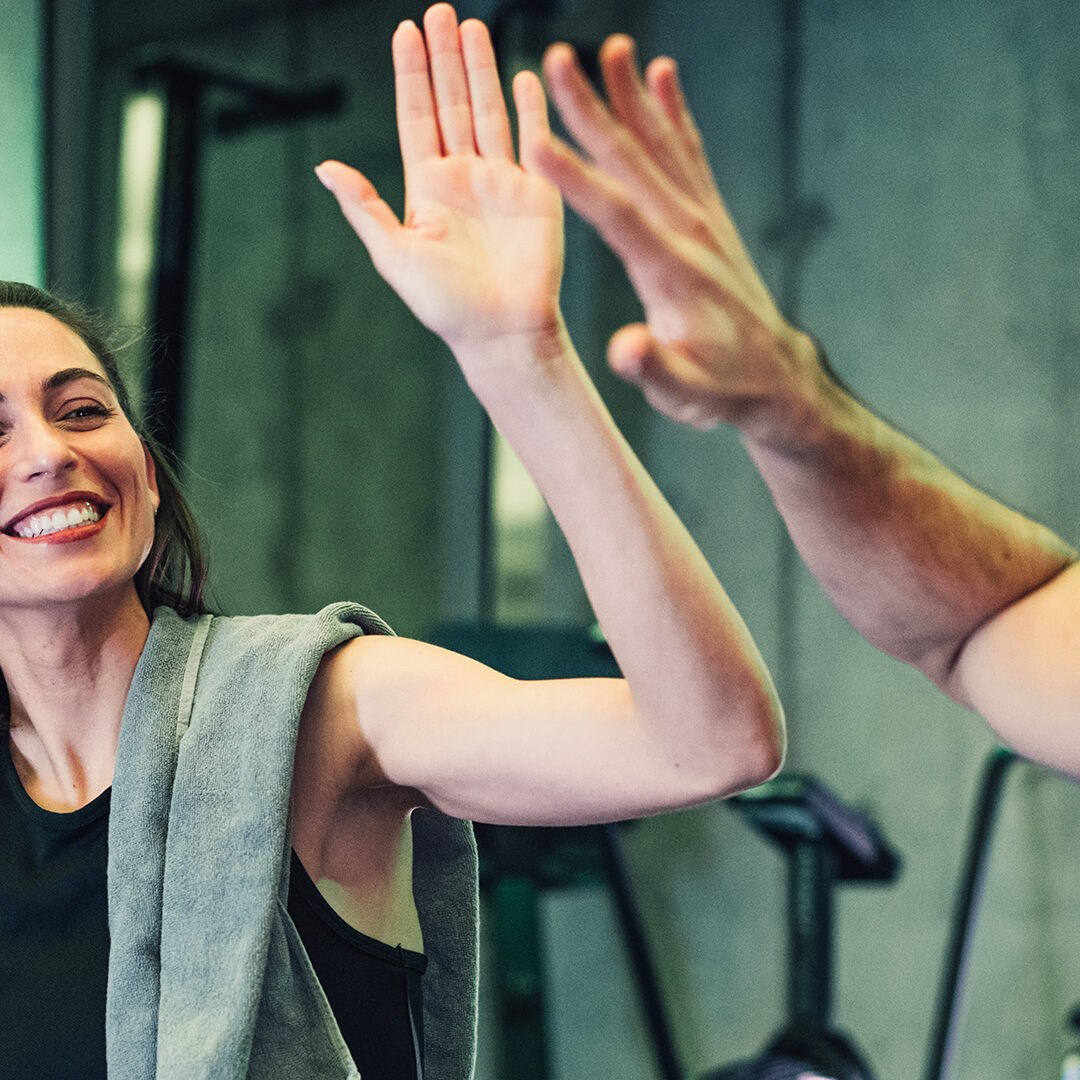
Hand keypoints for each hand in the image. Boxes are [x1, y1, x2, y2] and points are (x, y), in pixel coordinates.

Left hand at [315, 4, 564, 357]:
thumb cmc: (445, 305)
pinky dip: (530, 107)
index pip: (417, 118)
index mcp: (428, 188)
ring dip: (482, 70)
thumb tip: (324, 166)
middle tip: (440, 11)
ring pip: (489, 112)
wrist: (501, 333)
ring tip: (473, 27)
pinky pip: (532, 139)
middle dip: (445, 58)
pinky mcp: (537, 193)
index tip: (405, 31)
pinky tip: (523, 74)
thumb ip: (364, 207)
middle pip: (452, 103)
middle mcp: (464, 177)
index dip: (411, 75)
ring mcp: (502, 181)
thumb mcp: (393, 255)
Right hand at [534, 35, 817, 431]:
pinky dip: (675, 114)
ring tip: (612, 45)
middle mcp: (691, 233)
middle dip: (594, 109)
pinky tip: (662, 77)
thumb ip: (654, 368)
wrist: (775, 376)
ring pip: (663, 146)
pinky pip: (690, 155)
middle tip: (560, 57)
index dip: (576, 178)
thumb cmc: (722, 387)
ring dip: (633, 96)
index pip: (618, 215)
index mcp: (672, 272)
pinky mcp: (710, 218)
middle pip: (636, 162)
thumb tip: (625, 349)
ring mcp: (704, 220)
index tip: (536, 139)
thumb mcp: (685, 393)